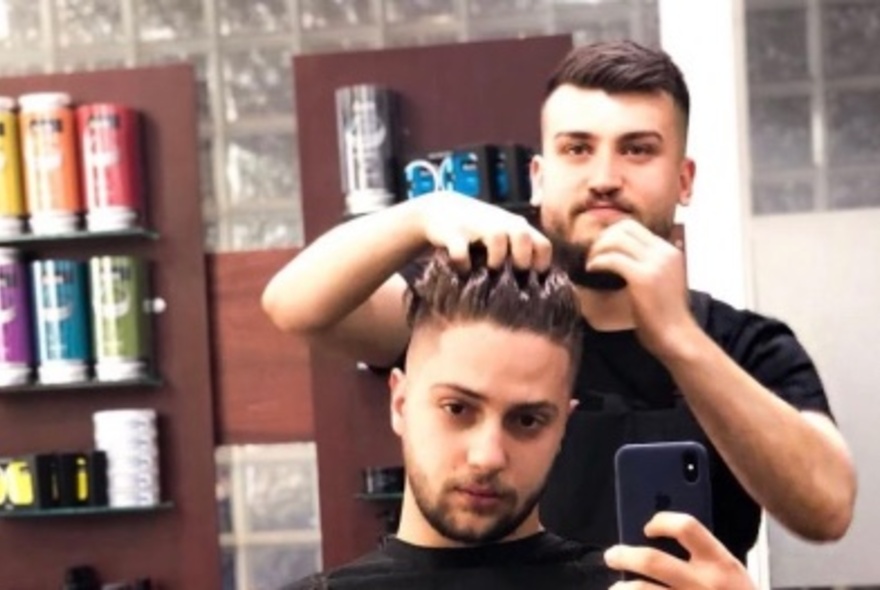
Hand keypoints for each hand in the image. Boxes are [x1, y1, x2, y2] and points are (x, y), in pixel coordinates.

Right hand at [414, 191, 551, 270]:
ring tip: (488, 271)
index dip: (541, 265)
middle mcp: (500, 223)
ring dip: (495, 259)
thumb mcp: (504, 233)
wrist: (440, 209)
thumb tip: (538, 282)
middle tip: (512, 274)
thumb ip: (521, 249)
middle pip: (523, 235)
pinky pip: (461, 251)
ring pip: (497, 237)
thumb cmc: (479, 230)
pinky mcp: (452, 232)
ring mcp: (476, 225)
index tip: (531, 280)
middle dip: (521, 259)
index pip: (542, 245)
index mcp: (517, 226)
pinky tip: (462, 271)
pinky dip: (463, 265)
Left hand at [585, 219, 695, 356]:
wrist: (676, 337)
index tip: (600, 249)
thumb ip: (646, 267)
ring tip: (590, 264)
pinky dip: (597, 262)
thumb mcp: (661, 282)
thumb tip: (619, 258)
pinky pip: (612, 258)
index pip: (634, 227)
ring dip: (597, 249)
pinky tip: (591, 271)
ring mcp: (655, 263)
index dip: (611, 234)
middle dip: (603, 238)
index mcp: (669, 252)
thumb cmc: (665, 316)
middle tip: (592, 255)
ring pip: (616, 239)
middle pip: (624, 227)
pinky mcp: (643, 277)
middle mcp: (664, 252)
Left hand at [604, 512, 753, 589]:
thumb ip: (703, 557)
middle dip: (625, 555)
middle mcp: (705, 584)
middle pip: (653, 561)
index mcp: (720, 564)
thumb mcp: (730, 574)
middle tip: (613, 555)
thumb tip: (661, 541)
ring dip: (622, 589)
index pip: (687, 528)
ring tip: (617, 588)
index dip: (662, 521)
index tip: (648, 527)